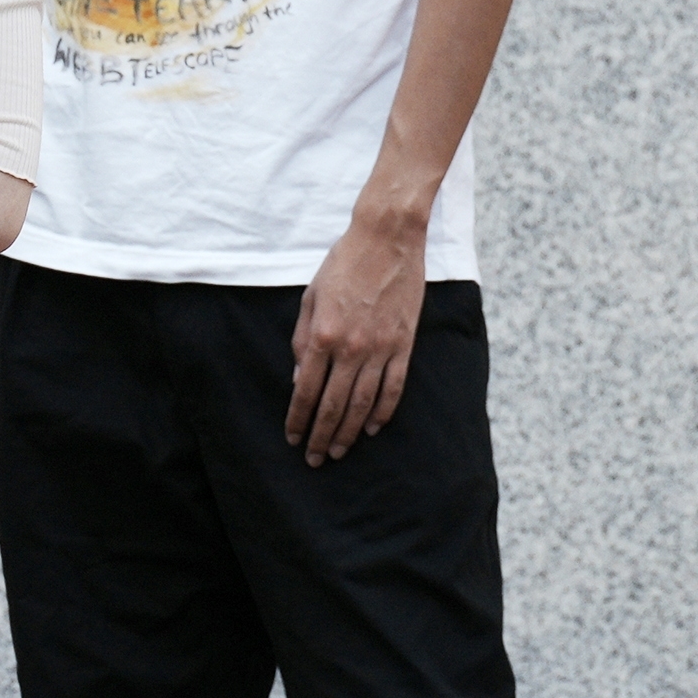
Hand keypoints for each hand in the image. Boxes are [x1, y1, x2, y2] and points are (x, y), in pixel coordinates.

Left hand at [285, 216, 425, 465]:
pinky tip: (373, 428)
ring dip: (350, 431)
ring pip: (364, 403)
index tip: (292, 437)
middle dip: (321, 434)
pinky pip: (393, 387)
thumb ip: (302, 339)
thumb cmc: (342, 264)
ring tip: (339, 451)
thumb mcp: (310, 297)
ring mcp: (381, 348)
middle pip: (334, 404)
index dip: (298, 417)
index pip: (307, 390)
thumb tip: (300, 379)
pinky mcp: (404, 345)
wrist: (387, 240)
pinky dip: (383, 411)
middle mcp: (351, 347)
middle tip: (313, 458)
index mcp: (323, 334)